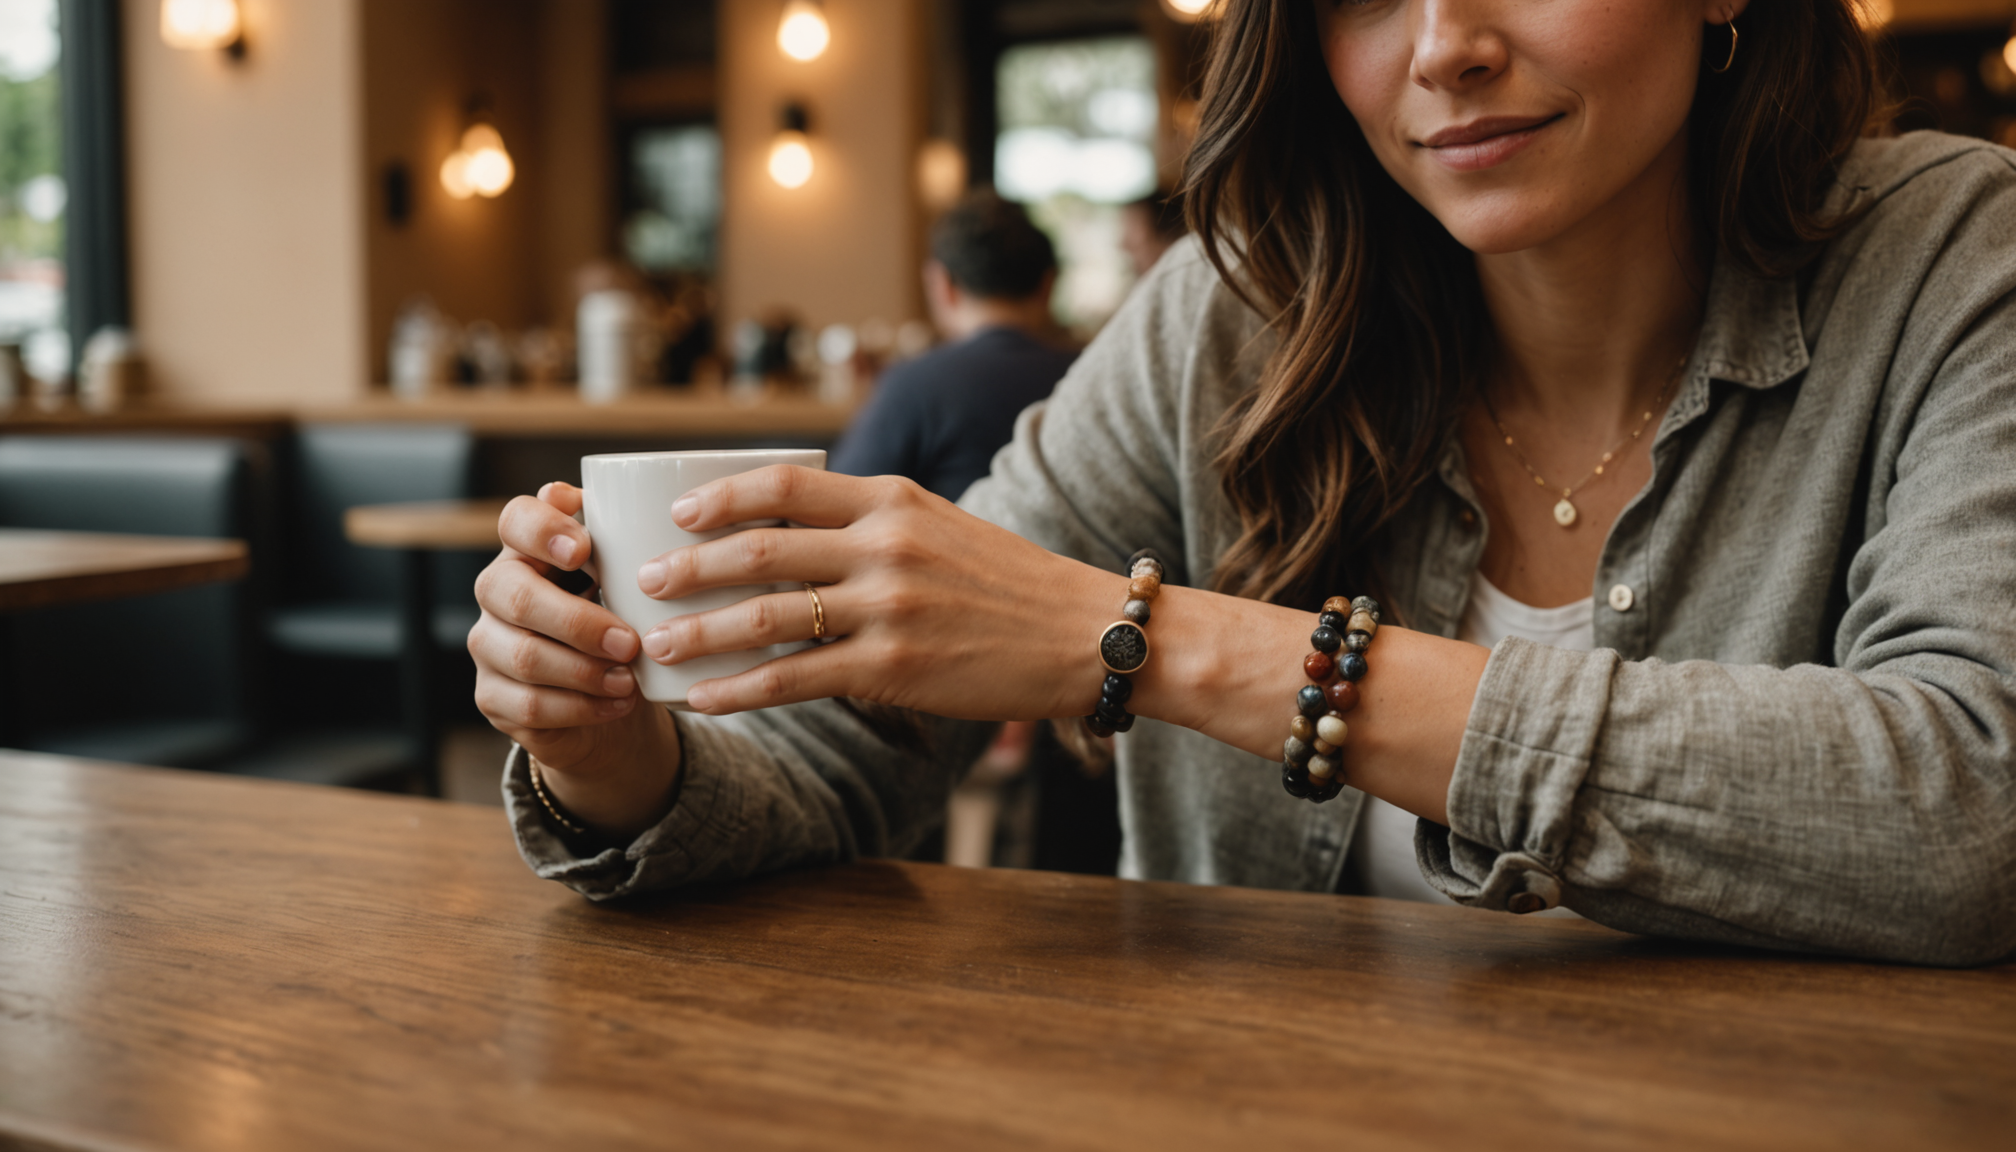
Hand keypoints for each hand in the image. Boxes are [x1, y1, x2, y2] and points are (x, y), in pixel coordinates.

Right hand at [470, 482, 680, 835]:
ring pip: (524, 656)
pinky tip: (617, 703)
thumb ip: (632, 547)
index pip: (516, 519)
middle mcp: (498, 590)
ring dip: (585, 671)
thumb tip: (647, 518)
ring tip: (630, 680)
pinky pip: (529, 704)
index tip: (584, 549)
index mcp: (530, 548)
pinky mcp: (493, 696)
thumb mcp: (634, 581)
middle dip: (578, 622)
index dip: (542, 529)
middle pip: (514, 595)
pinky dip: (581, 707)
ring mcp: (488, 644)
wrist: (619, 693)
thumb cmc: (624, 620)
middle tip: (630, 643)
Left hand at [634, 466, 1121, 718]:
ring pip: (765, 619)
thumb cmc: (1011, 584)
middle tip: (644, 581)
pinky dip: (739, 691)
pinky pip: (794, 681)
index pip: (785, 484)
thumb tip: (791, 535)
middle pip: (759, 550)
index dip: (721, 497)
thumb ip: (873, 523)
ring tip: (654, 646)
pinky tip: (705, 698)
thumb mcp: (941, 527)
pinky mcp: (894, 670)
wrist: (1083, 635)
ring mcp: (889, 609)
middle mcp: (885, 546)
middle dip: (689, 567)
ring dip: (698, 633)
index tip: (679, 514)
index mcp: (893, 499)